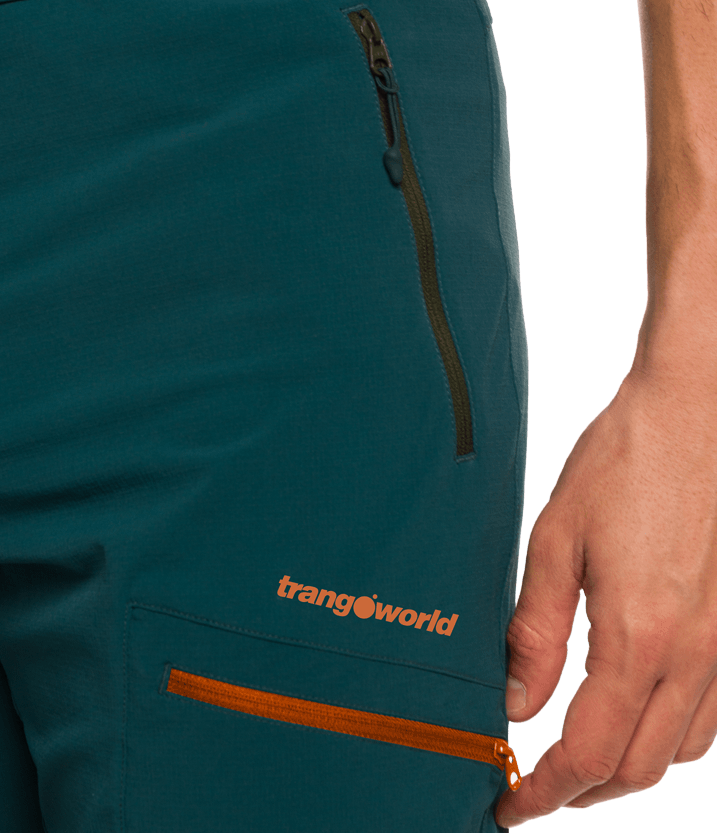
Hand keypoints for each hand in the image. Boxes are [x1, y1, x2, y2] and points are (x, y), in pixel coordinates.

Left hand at [494, 365, 716, 826]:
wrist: (692, 414)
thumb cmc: (622, 463)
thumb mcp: (555, 540)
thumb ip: (534, 629)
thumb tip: (513, 699)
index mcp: (639, 636)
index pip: (590, 753)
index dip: (547, 794)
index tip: (511, 806)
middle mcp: (694, 655)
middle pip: (638, 768)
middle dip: (582, 795)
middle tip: (532, 791)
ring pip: (678, 751)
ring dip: (624, 770)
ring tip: (573, 760)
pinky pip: (705, 716)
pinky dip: (663, 737)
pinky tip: (630, 714)